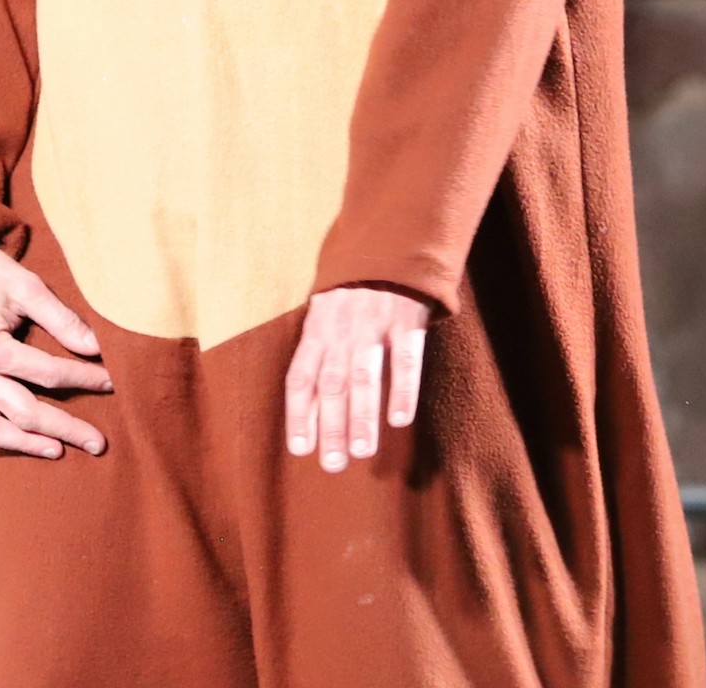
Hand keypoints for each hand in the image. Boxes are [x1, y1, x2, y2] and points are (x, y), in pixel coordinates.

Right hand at [0, 238, 112, 480]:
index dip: (84, 379)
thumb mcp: (24, 285)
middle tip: (98, 443)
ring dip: (24, 446)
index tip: (112, 383)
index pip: (48, 373)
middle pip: (25, 412)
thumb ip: (60, 319)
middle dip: (65, 429)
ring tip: (55, 452)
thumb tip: (96, 346)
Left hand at [284, 285, 429, 472]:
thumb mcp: (325, 312)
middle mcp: (341, 328)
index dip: (299, 414)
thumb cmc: (353, 289)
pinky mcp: (406, 318)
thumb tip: (309, 408)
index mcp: (317, 329)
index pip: (301, 377)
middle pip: (331, 383)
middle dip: (331, 426)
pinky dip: (402, 389)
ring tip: (362, 451)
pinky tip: (400, 419)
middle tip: (334, 464)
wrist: (390, 242)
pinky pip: (405, 358)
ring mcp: (374, 322)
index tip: (301, 449)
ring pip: (364, 375)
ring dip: (362, 415)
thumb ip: (319, 352)